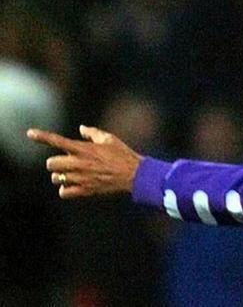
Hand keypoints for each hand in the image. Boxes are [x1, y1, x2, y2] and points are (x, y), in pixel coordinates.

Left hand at [27, 125, 141, 198]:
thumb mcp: (109, 139)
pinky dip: (65, 189)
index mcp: (84, 149)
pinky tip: (73, 185)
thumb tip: (81, 129)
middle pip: (51, 163)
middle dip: (55, 162)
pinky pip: (64, 192)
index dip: (42, 136)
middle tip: (65, 162)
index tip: (30, 133)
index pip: (58, 141)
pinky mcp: (85, 190)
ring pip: (56, 178)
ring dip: (60, 175)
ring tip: (72, 174)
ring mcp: (81, 178)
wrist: (134, 174)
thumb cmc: (122, 154)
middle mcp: (79, 163)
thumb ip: (92, 133)